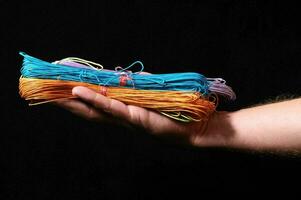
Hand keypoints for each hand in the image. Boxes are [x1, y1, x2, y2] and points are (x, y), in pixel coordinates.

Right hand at [54, 86, 230, 145]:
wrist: (193, 127)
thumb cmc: (173, 111)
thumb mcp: (151, 95)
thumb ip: (136, 87)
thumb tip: (123, 77)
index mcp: (122, 112)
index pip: (93, 103)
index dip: (74, 95)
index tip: (59, 84)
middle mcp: (120, 117)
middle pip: (87, 109)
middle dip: (64, 100)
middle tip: (45, 90)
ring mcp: (125, 118)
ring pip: (93, 109)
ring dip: (71, 101)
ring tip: (52, 92)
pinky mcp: (134, 117)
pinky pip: (110, 107)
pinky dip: (93, 99)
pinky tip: (77, 92)